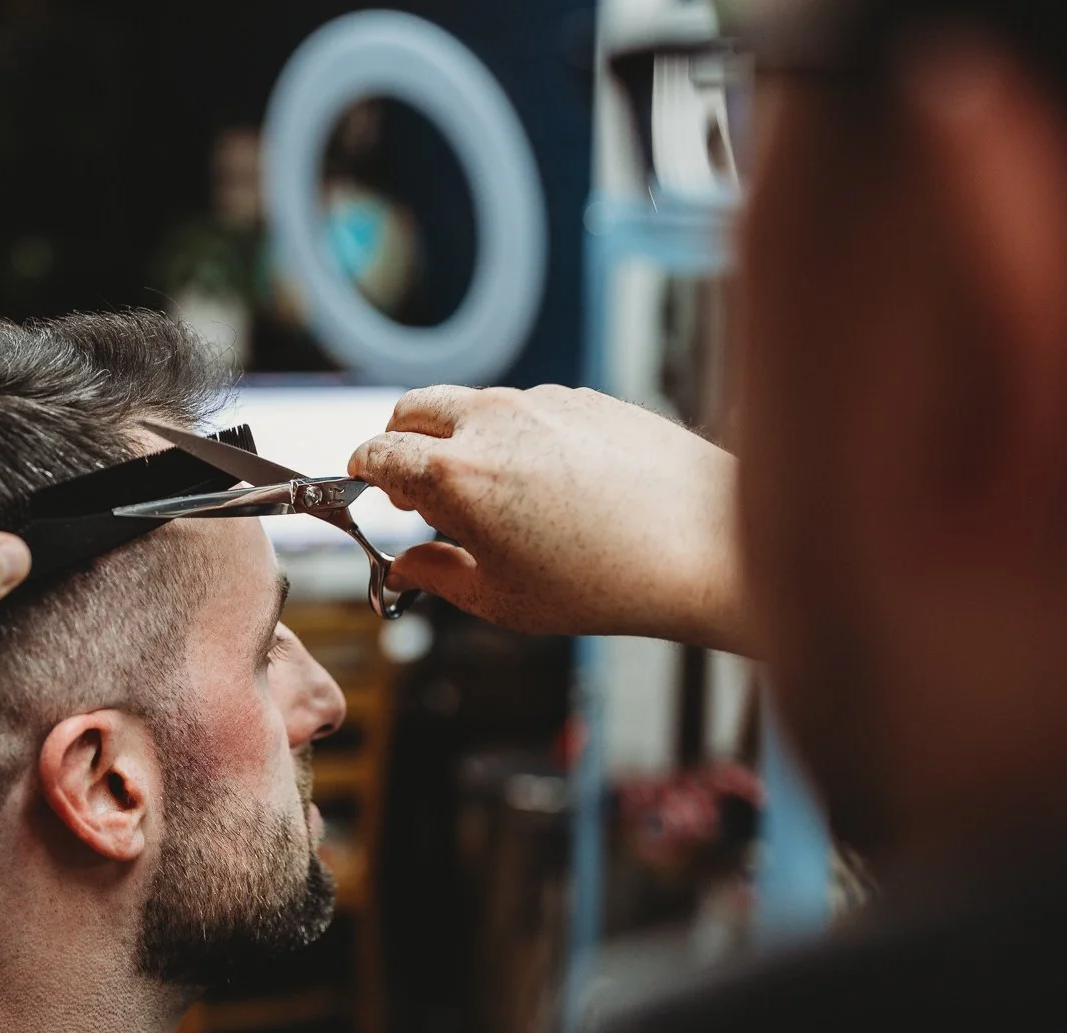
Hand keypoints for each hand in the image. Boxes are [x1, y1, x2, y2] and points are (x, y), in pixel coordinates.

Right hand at [351, 385, 753, 653]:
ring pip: (473, 405)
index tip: (367, 487)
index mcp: (457, 475)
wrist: (704, 544)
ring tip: (495, 499)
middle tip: (415, 491)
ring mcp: (542, 402)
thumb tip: (407, 566)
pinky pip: (529, 407)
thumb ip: (436, 576)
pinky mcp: (585, 398)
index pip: (377, 452)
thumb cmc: (607, 582)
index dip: (362, 472)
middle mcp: (493, 423)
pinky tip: (552, 485)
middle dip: (401, 442)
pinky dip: (518, 435)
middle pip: (413, 408)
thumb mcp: (501, 600)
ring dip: (462, 439)